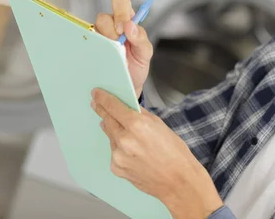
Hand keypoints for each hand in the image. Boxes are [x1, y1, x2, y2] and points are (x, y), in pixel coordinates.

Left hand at [91, 88, 223, 217]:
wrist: (177, 181)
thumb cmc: (175, 152)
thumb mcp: (160, 125)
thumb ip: (141, 115)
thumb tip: (128, 107)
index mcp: (137, 125)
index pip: (113, 107)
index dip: (103, 98)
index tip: (96, 93)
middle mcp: (124, 140)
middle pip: (107, 120)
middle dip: (103, 112)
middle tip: (96, 104)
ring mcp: (118, 156)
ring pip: (111, 137)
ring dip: (115, 132)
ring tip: (129, 135)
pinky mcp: (116, 168)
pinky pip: (114, 152)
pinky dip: (119, 149)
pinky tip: (133, 153)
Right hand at [94, 0, 152, 95]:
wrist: (128, 84)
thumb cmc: (136, 65)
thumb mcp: (145, 53)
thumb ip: (141, 39)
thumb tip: (130, 26)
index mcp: (126, 21)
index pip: (120, 3)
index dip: (120, 12)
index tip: (123, 28)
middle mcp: (110, 26)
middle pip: (103, 17)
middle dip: (110, 29)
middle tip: (117, 42)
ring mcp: (98, 38)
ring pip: (93, 30)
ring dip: (102, 41)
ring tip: (111, 55)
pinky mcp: (89, 49)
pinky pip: (84, 43)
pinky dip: (91, 49)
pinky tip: (100, 58)